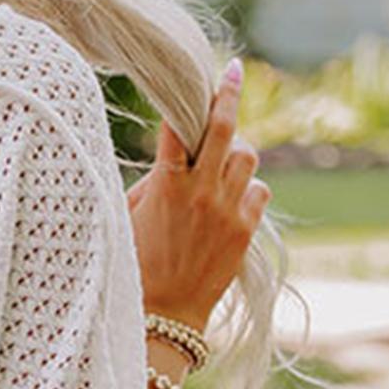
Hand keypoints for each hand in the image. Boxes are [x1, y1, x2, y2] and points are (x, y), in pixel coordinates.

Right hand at [127, 59, 271, 331]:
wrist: (164, 315)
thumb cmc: (136, 264)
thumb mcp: (129, 217)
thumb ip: (153, 182)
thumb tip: (174, 162)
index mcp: (166, 184)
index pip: (179, 127)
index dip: (186, 98)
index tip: (195, 78)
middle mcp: (200, 191)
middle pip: (223, 128)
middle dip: (228, 94)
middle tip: (232, 73)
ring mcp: (227, 210)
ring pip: (247, 156)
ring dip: (237, 151)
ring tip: (224, 159)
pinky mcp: (244, 230)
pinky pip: (259, 190)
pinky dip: (248, 187)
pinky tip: (233, 197)